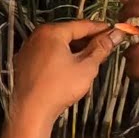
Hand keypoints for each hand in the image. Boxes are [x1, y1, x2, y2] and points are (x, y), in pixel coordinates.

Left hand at [11, 20, 126, 124]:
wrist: (31, 111)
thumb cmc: (59, 88)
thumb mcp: (86, 67)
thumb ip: (101, 48)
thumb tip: (115, 35)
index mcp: (51, 32)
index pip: (81, 25)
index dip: (100, 28)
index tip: (114, 31)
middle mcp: (36, 37)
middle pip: (68, 33)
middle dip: (87, 39)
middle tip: (106, 45)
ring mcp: (27, 50)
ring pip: (57, 44)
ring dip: (74, 49)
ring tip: (92, 58)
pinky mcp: (23, 64)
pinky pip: (46, 54)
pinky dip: (60, 57)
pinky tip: (72, 67)